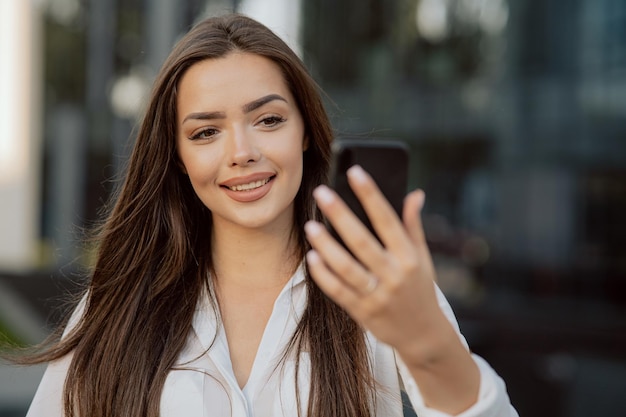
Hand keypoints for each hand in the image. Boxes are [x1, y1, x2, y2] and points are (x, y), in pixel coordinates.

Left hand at [305, 165, 451, 361]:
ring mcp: (377, 296)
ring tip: (310, 225)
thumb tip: (414, 193)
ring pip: (346, 267)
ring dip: (326, 245)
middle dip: (340, 215)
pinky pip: (338, 291)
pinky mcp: (362, 312)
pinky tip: (311, 257)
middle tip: (321, 192)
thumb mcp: (423, 258)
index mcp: (410, 257)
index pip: (387, 220)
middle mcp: (394, 276)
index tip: (355, 172)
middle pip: (362, 241)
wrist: (423, 335)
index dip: (371, 195)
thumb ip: (414, 226)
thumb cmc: (420, 289)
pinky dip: (323, 274)